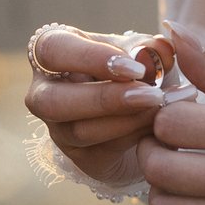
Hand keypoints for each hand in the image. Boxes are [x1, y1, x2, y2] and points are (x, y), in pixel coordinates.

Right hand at [23, 24, 169, 193]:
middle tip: (151, 95)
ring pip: (79, 131)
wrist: (140, 112)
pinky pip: (101, 151)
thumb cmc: (132, 69)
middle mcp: (44, 91)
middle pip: (52, 100)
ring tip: (159, 108)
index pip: (53, 49)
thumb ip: (150, 48)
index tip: (135, 67)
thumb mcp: (141, 52)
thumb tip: (159, 49)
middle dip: (104, 98)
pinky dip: (133, 137)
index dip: (91, 58)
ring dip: (125, 120)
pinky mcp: (77, 156)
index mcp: (52, 51)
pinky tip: (157, 126)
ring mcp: (57, 128)